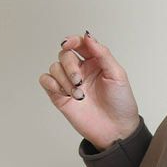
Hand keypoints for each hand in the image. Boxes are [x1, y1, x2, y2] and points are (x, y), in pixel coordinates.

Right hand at [38, 30, 140, 149]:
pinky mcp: (60, 96)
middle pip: (64, 55)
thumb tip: (88, 36)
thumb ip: (102, 54)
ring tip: (77, 94)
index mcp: (95, 62)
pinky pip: (46, 80)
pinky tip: (63, 93)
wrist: (116, 130)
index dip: (73, 40)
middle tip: (79, 81)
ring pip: (54, 67)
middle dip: (69, 66)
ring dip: (64, 79)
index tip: (70, 44)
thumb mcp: (117, 75)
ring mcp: (69, 83)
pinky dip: (51, 83)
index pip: (79, 43)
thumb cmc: (121, 104)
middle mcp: (81, 70)